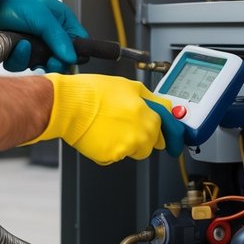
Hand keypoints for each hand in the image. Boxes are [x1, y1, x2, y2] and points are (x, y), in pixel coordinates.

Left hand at [0, 0, 86, 72]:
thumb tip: (72, 57)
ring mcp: (37, 45)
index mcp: (65, 24)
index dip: (74, 55)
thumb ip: (58, 38)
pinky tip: (15, 46)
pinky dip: (17, 59)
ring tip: (23, 46)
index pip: (80, 45)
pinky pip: (23, 65)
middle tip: (47, 62)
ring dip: (31, 60)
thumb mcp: (43, 18)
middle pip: (61, 61)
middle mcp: (53, 36)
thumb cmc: (19, 2)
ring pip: (41, 65)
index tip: (63, 59)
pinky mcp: (22, 52)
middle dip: (52, 63)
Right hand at [30, 74, 185, 164]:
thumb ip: (152, 99)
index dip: (171, 135)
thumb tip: (165, 106)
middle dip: (144, 136)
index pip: (169, 131)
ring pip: (133, 151)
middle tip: (127, 124)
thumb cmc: (94, 93)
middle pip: (151, 144)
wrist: (69, 105)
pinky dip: (109, 148)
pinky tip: (101, 134)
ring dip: (127, 143)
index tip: (174, 143)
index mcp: (148, 117)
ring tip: (110, 127)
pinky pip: (115, 156)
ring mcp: (125, 148)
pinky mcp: (109, 157)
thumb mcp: (129, 86)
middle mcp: (140, 135)